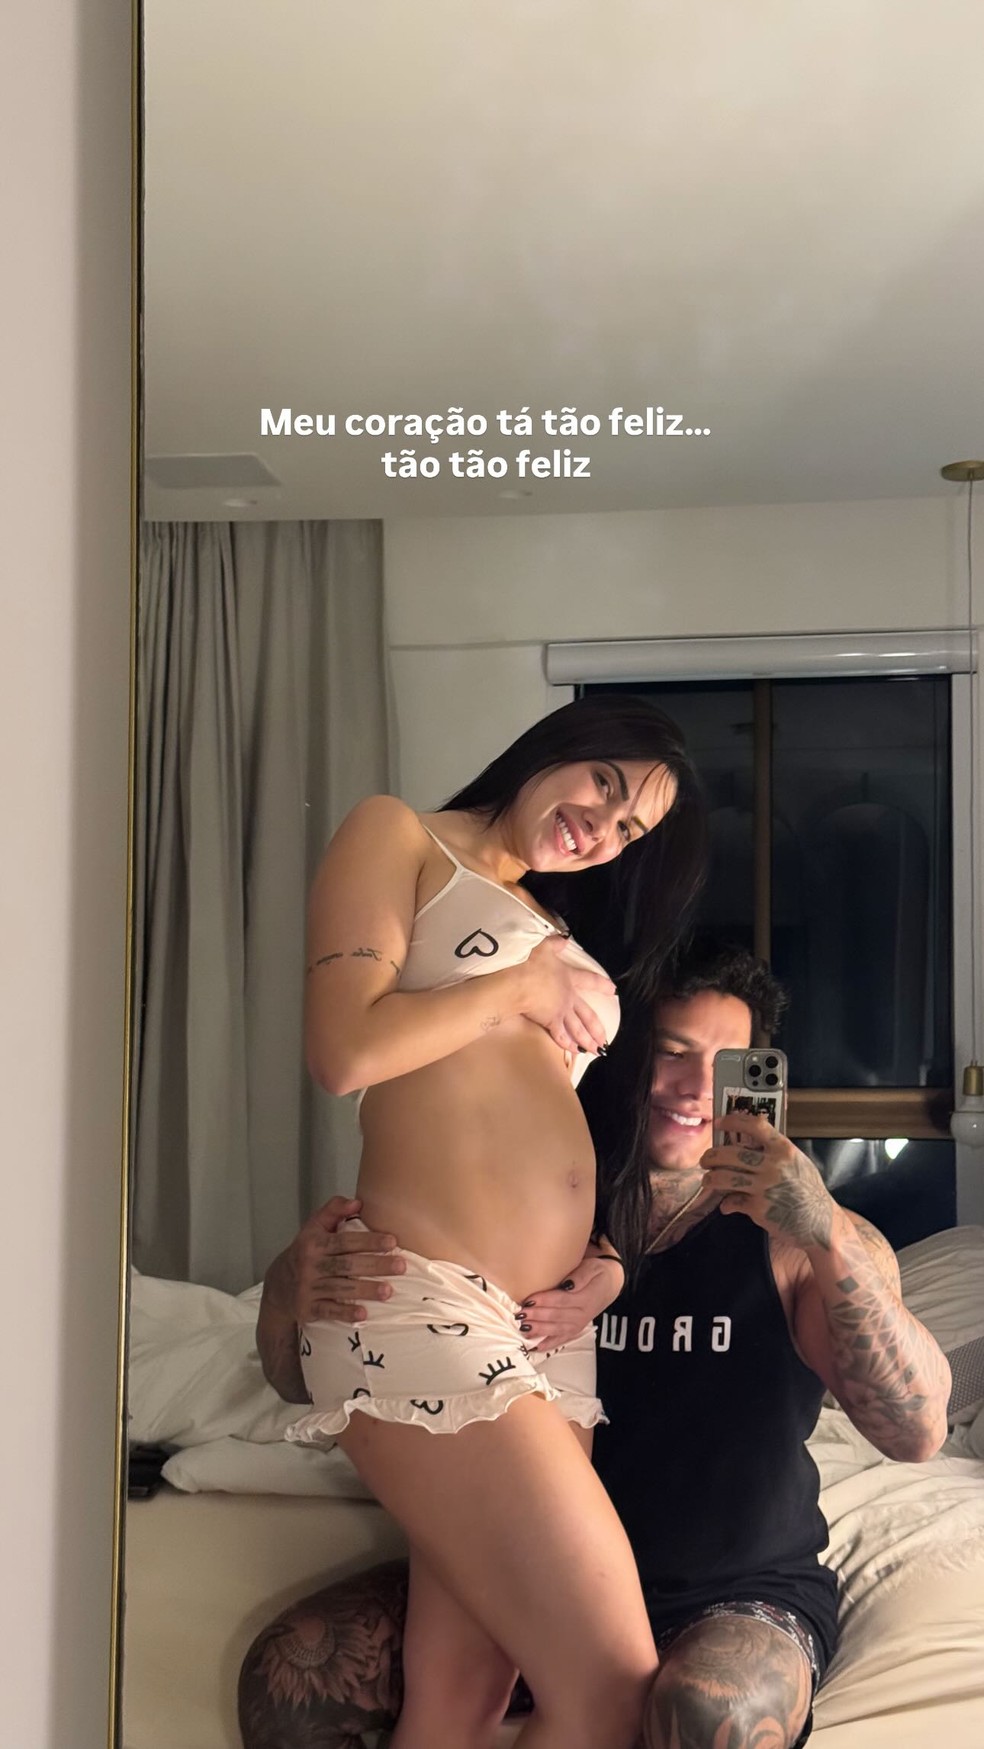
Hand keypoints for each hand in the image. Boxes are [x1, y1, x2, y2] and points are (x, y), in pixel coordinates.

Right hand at [266, 1196, 405, 1324]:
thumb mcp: (313, 1228)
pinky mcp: (308, 1308)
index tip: (391, 1242)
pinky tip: (363, 1315)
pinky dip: (345, 1312)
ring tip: (389, 1291)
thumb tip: (358, 1202)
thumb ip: (333, 1210)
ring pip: (341, 1288)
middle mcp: (311, 1265)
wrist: (278, 1286)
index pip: (344, 1241)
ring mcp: (308, 1288)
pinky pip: (328, 1310)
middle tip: (401, 1266)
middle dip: (375, 1265)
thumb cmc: (305, 1252)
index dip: (368, 1241)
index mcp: (314, 1243)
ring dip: (366, 1290)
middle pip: (347, 1264)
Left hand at [515, 1251, 624, 1349]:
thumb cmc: (596, 1273)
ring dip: (539, 1330)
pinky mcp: (575, 1330)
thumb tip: (567, 1285)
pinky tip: (535, 1347)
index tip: (528, 1299)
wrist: (609, 1285)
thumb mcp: (592, 1268)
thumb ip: (580, 1276)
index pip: (562, 1300)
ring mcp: (579, 1324)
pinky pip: (561, 1340)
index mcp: (586, 1297)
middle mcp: (582, 1314)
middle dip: (537, 1316)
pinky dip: (548, 1344)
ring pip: (557, 1330)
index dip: (545, 1301)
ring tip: (523, 1329)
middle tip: (520, 1315)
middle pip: (557, 1316)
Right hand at [518, 935, 615, 1056]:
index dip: (602, 985)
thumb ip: (555, 944)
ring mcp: (560, 1011)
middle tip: (606, 1040)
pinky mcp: (550, 1021)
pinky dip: (569, 1045)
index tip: (613, 991)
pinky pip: (561, 1036)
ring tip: (597, 1050)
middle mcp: (568, 997)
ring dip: (588, 1040)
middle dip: (597, 1028)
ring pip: (578, 1029)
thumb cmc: (529, 962)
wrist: (518, 980)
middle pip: (587, 1014)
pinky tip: (576, 1052)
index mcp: (568, 977)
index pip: (589, 980)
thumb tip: (564, 940)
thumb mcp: (543, 947)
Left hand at [700, 1113, 835, 1250]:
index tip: (719, 1122)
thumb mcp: (796, 1162)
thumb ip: (774, 1152)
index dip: (733, 1121)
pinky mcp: (758, 1208)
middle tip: (706, 1160)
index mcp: (784, 1150)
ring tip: (708, 1180)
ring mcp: (764, 1187)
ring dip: (711, 1179)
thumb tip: (745, 1143)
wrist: (820, 1223)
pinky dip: (727, 1204)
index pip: (755, 1126)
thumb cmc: (807, 1190)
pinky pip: (732, 1201)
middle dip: (711, 1156)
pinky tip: (727, 1205)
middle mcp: (773, 1165)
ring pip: (724, 1177)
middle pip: (730, 1153)